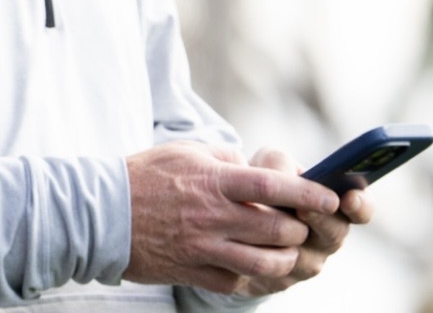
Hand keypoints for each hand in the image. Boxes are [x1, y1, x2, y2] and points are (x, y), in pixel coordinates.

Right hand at [123, 142, 340, 294]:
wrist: (101, 215)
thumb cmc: (144, 176)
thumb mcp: (185, 152)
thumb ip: (225, 159)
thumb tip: (255, 168)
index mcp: (213, 182)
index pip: (272, 187)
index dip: (308, 192)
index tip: (330, 195)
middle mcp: (212, 217)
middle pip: (277, 229)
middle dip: (300, 229)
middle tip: (301, 225)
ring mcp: (203, 249)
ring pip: (265, 263)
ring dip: (284, 258)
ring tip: (285, 251)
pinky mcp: (194, 272)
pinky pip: (237, 280)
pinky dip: (253, 275)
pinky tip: (253, 265)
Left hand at [234, 147, 373, 296]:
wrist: (233, 218)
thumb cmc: (260, 184)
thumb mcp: (269, 164)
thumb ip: (280, 163)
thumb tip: (286, 176)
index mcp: (334, 204)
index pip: (361, 208)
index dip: (361, 205)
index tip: (350, 197)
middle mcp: (327, 235)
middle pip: (335, 233)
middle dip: (321, 220)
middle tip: (304, 209)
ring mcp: (308, 261)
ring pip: (308, 257)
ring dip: (291, 241)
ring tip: (275, 225)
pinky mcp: (282, 279)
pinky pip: (279, 273)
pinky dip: (265, 257)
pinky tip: (251, 244)